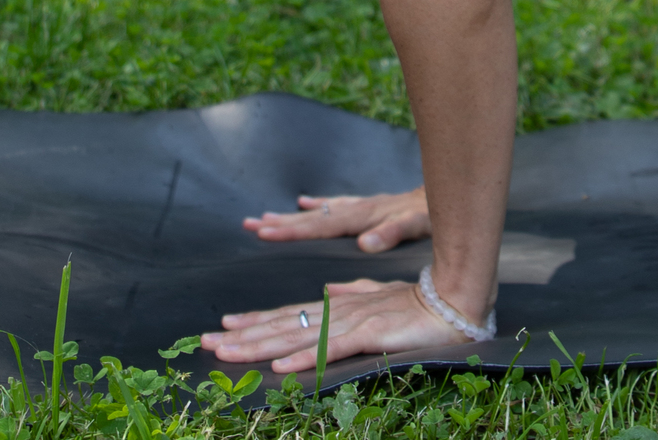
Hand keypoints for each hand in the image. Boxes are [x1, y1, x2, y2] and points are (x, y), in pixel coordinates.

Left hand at [203, 277, 463, 372]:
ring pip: (296, 336)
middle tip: (206, 342)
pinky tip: (281, 368)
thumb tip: (327, 290)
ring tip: (229, 352)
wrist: (450, 301)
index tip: (223, 327)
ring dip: (260, 346)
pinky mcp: (369, 332)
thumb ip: (351, 294)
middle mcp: (336, 311)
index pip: (286, 315)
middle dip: (242, 336)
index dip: (253, 323)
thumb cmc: (414, 304)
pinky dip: (305, 359)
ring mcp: (351, 321)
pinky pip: (331, 349)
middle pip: (281, 326)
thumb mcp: (375, 298)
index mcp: (336, 306)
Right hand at [242, 187, 430, 251]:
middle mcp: (359, 210)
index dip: (292, 231)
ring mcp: (363, 206)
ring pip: (321, 211)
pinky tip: (304, 201)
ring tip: (263, 216)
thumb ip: (391, 233)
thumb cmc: (434, 214)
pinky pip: (337, 204)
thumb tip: (364, 245)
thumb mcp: (418, 225)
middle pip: (314, 218)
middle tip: (249, 224)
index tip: (263, 232)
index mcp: (364, 218)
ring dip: (293, 216)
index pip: (321, 226)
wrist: (449, 191)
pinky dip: (318, 204)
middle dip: (282, 223)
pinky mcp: (371, 205)